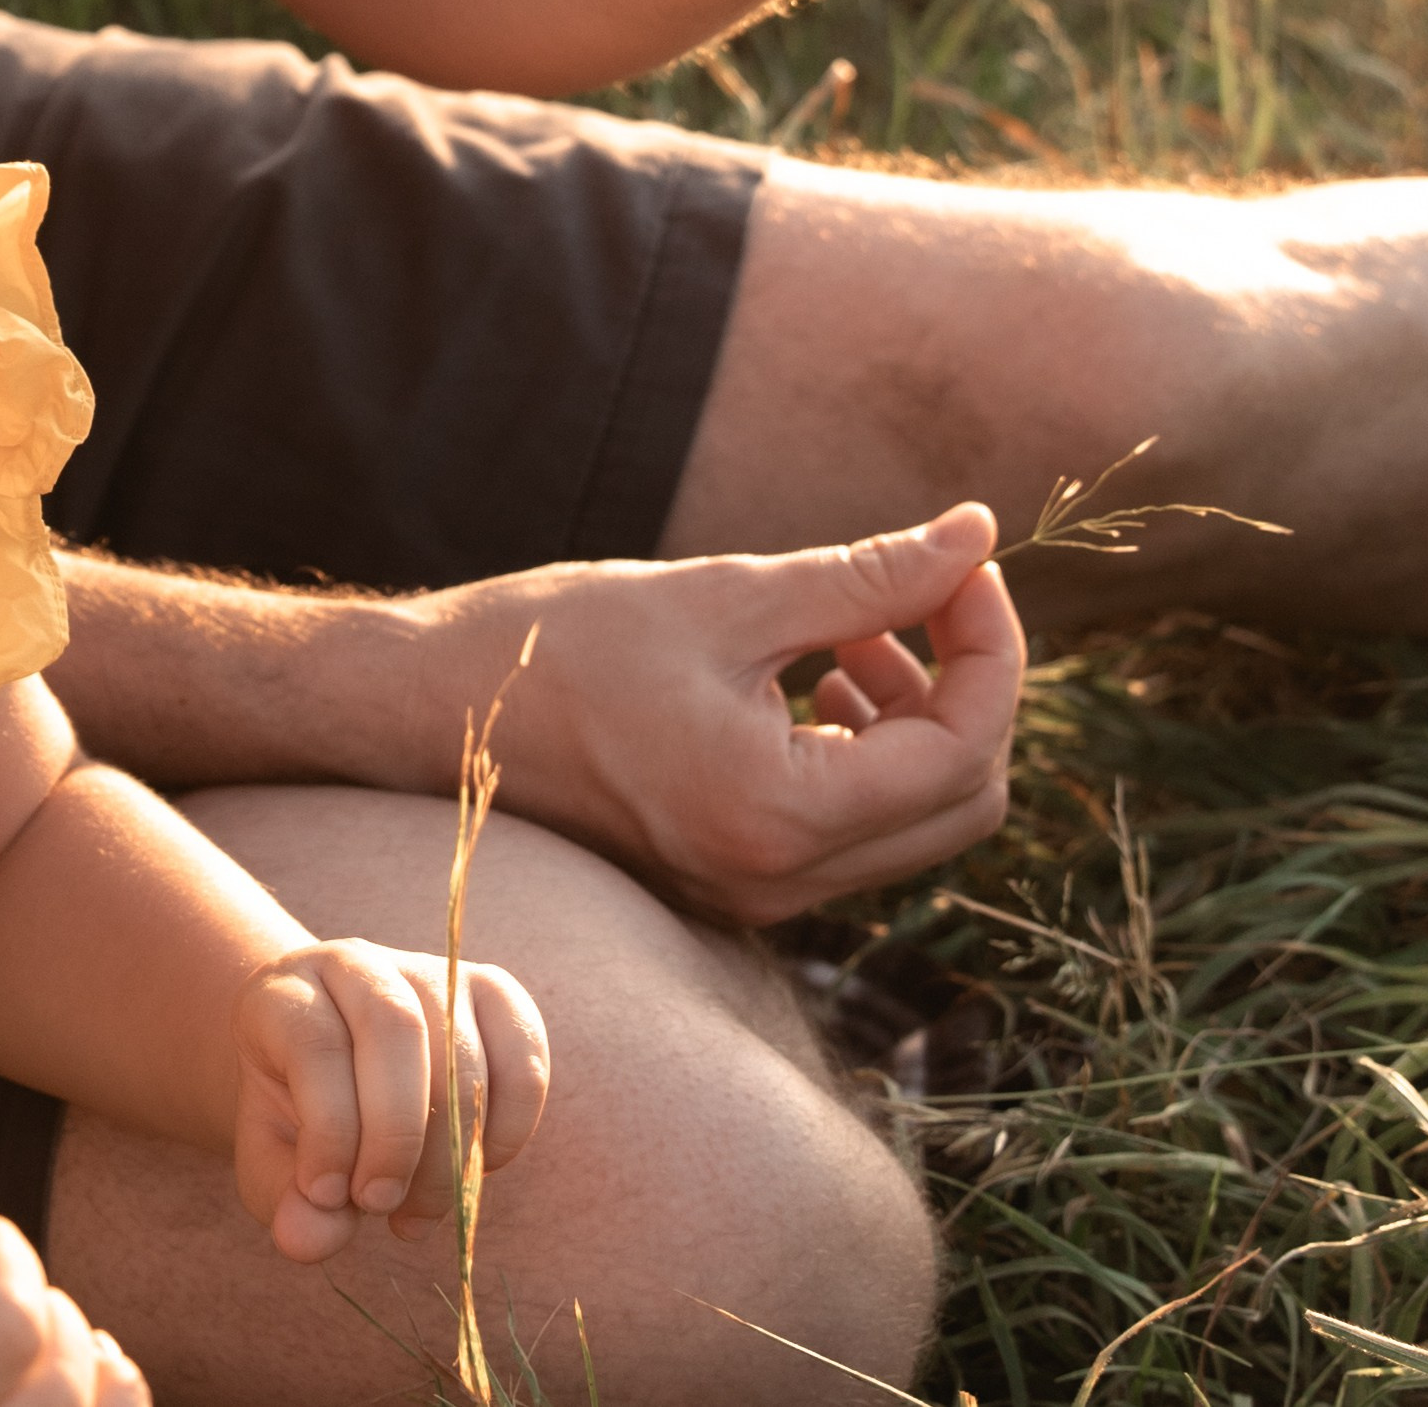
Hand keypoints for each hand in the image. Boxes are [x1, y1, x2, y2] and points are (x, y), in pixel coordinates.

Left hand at [231, 940, 549, 1263]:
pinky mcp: (493, 994)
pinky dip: (508, 1127)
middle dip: (396, 1136)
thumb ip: (283, 1197)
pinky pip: (524, 1054)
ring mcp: (434, 972)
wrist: (326, 1065)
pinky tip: (474, 1173)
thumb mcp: (267, 1161)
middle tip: (381, 1206)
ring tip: (417, 1212)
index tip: (326, 1196)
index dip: (328, 1128)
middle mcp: (360, 965)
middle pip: (396, 1028)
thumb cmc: (293, 1117)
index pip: (316, 1042)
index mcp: (287, 993)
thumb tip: (312, 1237)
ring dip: (450, 1148)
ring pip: (461, 1044)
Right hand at [401, 502, 1023, 926]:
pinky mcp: (733, 876)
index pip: (963, 750)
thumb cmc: (562, 643)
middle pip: (962, 801)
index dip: (992, 645)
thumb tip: (977, 534)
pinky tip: (821, 669)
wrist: (434, 710)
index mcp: (776, 818)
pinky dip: (869, 746)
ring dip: (921, 714)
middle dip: (972, 685)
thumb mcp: (729, 595)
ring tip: (858, 625)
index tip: (964, 559)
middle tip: (931, 584)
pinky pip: (854, 828)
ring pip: (916, 819)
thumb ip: (868, 576)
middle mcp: (774, 884)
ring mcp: (754, 893)